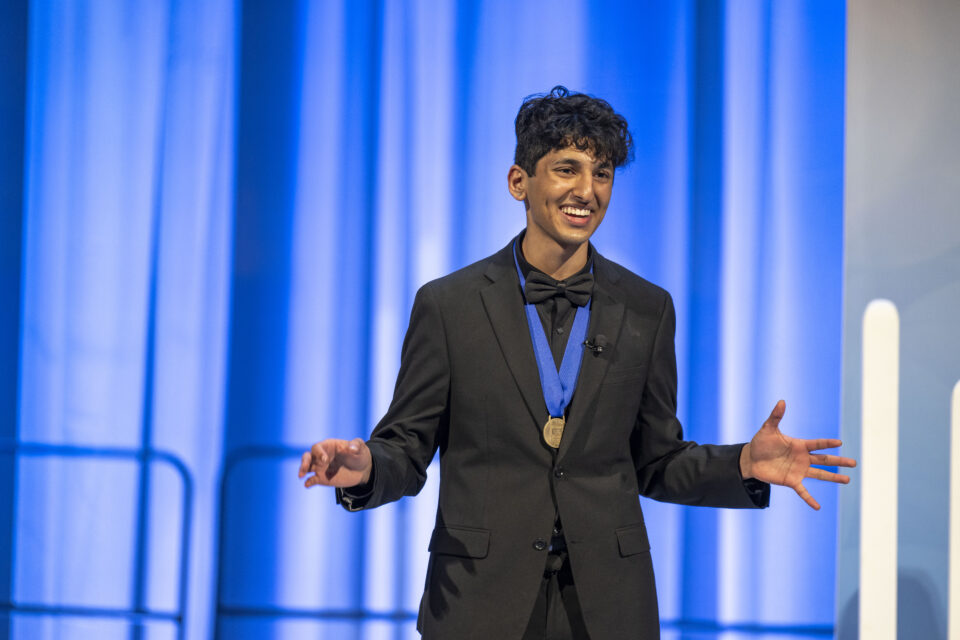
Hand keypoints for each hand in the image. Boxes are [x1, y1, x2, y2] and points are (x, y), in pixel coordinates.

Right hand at [299, 438, 372, 487]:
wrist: (363, 470)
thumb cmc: (360, 455)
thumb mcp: (361, 448)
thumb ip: (356, 445)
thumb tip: (352, 447)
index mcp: (329, 446)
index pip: (317, 447)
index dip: (319, 453)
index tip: (325, 460)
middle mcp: (321, 456)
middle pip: (307, 456)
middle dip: (304, 461)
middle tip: (305, 468)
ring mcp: (321, 467)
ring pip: (307, 467)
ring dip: (303, 470)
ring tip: (301, 476)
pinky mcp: (322, 478)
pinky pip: (312, 480)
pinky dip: (308, 482)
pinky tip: (307, 484)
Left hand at [739, 400, 856, 509]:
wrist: (751, 459)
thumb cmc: (761, 442)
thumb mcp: (768, 429)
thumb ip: (776, 416)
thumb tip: (782, 401)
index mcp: (799, 445)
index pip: (817, 444)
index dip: (827, 443)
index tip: (840, 442)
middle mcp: (803, 458)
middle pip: (825, 460)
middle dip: (839, 461)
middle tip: (854, 463)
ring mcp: (799, 470)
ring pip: (820, 474)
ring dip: (833, 477)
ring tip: (847, 480)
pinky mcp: (791, 481)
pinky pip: (803, 491)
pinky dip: (809, 499)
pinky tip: (818, 507)